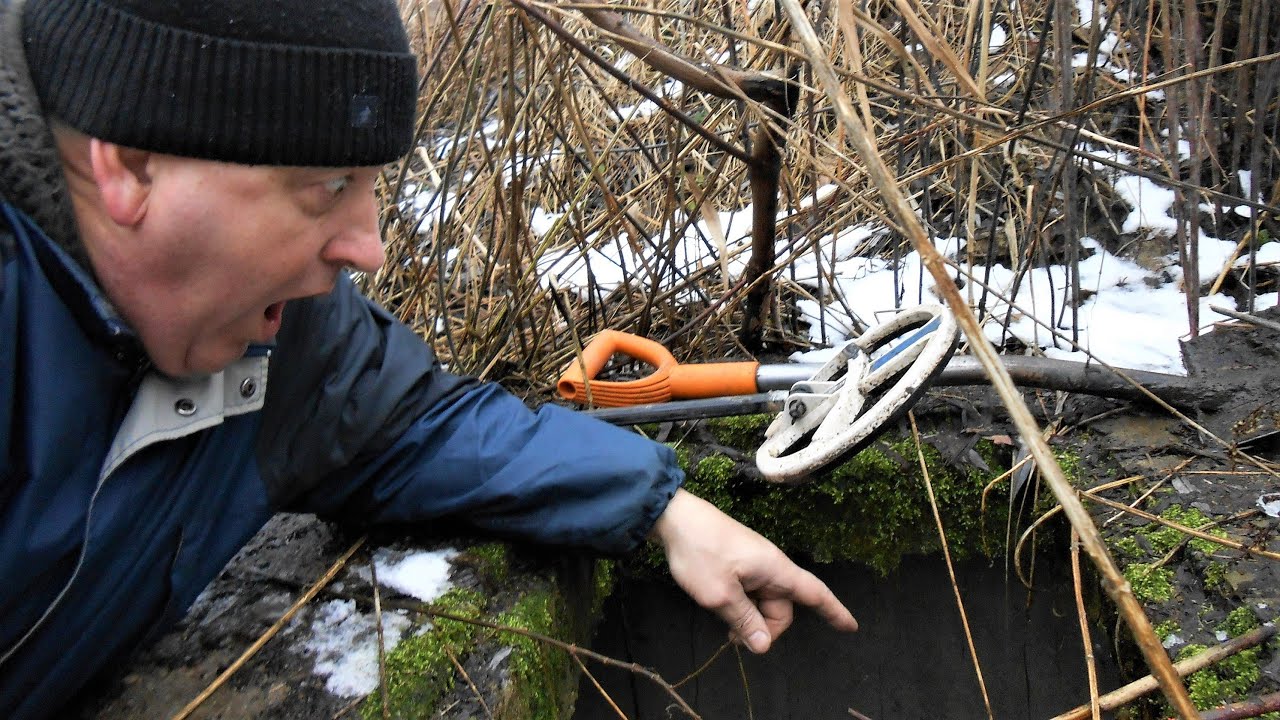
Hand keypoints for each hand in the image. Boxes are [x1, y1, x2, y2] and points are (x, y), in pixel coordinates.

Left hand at [649, 489, 857, 652]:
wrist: (674, 518)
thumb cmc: (700, 553)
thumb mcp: (719, 594)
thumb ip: (744, 620)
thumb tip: (764, 646)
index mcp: (775, 570)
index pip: (814, 593)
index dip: (834, 611)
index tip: (851, 626)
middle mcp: (770, 567)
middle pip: (782, 608)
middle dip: (765, 628)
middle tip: (733, 638)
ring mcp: (754, 565)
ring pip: (763, 603)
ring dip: (748, 618)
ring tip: (722, 622)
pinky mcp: (739, 564)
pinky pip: (750, 593)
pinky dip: (741, 606)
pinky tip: (720, 607)